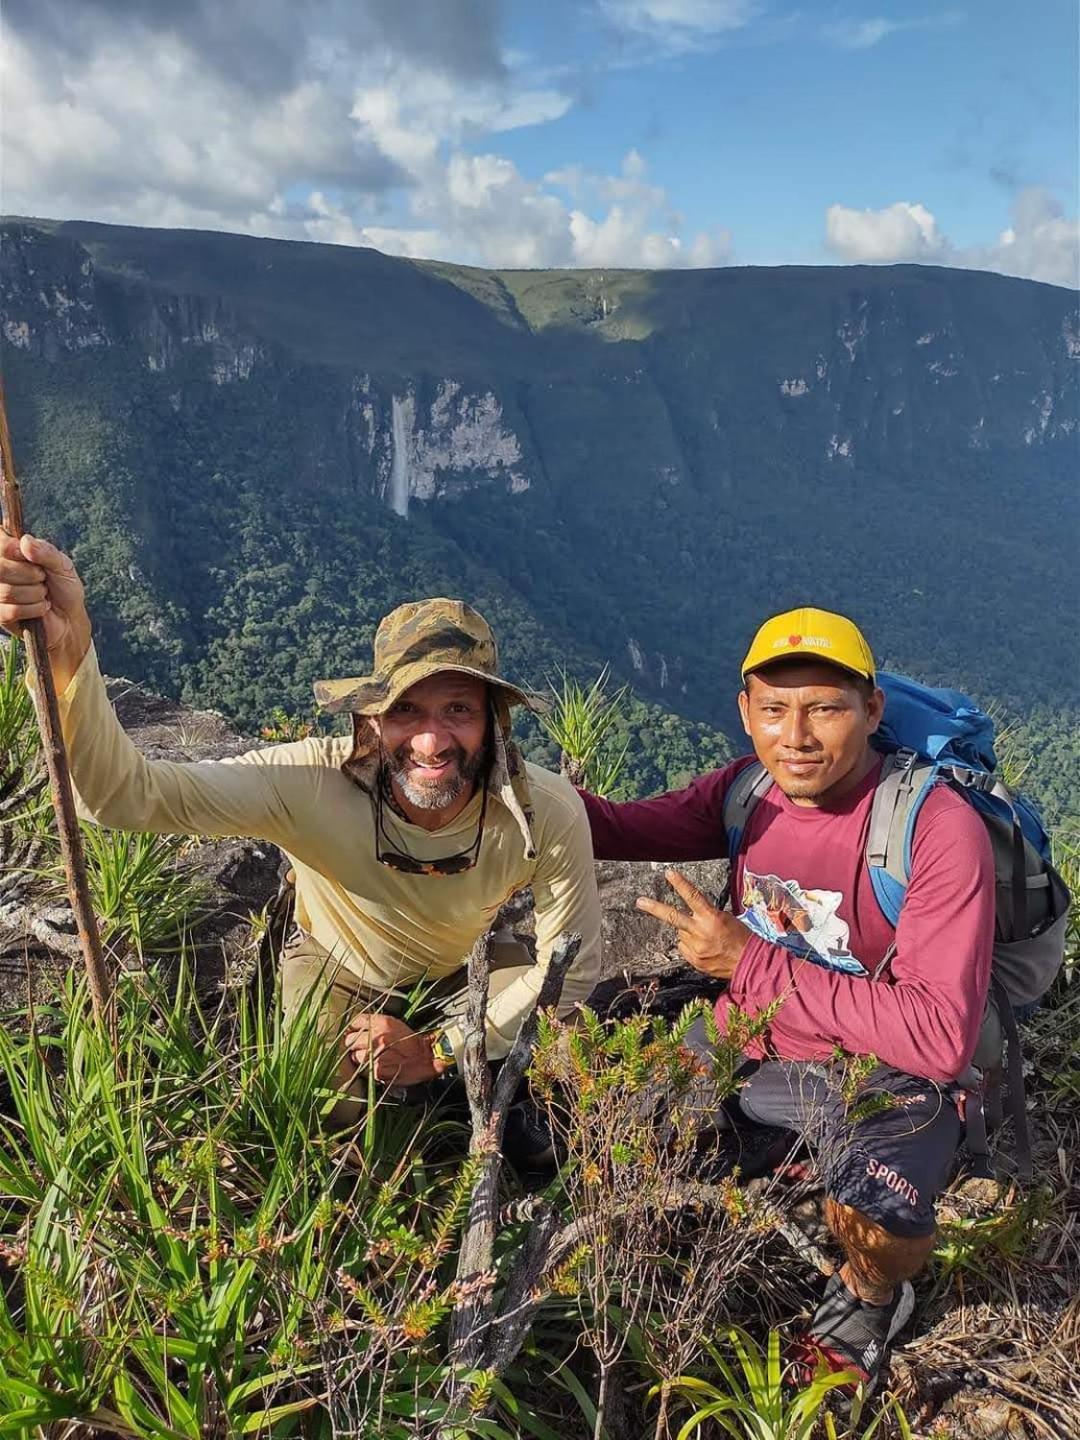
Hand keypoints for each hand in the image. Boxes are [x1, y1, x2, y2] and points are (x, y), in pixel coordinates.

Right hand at [0, 528, 91, 688]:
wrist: (70, 618)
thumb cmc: (64, 588)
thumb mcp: (63, 565)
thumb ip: (46, 552)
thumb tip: (25, 541)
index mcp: (11, 553)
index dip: (10, 548)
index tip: (28, 556)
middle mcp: (1, 571)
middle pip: (0, 568)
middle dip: (30, 575)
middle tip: (43, 578)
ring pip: (7, 591)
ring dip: (35, 594)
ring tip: (43, 594)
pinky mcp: (1, 615)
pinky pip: (12, 610)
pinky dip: (34, 609)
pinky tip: (41, 608)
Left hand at [342, 1013, 448, 1087]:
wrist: (425, 1058)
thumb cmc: (411, 1041)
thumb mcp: (394, 1024)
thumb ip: (376, 1024)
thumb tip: (357, 1028)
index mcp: (381, 1023)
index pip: (355, 1022)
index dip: (354, 1028)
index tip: (355, 1032)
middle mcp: (377, 1037)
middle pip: (350, 1039)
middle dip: (355, 1043)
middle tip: (363, 1046)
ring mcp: (375, 1054)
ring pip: (354, 1055)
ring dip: (360, 1057)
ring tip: (371, 1057)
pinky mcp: (376, 1069)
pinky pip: (362, 1068)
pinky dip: (367, 1068)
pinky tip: (377, 1064)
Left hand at [636, 869, 749, 979]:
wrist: (750, 963)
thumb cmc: (741, 938)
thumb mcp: (726, 919)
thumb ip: (705, 916)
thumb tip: (690, 916)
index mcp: (711, 918)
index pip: (692, 896)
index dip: (679, 883)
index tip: (668, 873)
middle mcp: (700, 932)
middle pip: (672, 916)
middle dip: (654, 908)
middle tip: (639, 901)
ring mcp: (696, 948)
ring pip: (681, 935)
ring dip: (689, 933)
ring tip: (707, 939)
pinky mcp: (694, 961)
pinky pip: (685, 948)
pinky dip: (691, 946)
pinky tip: (705, 948)